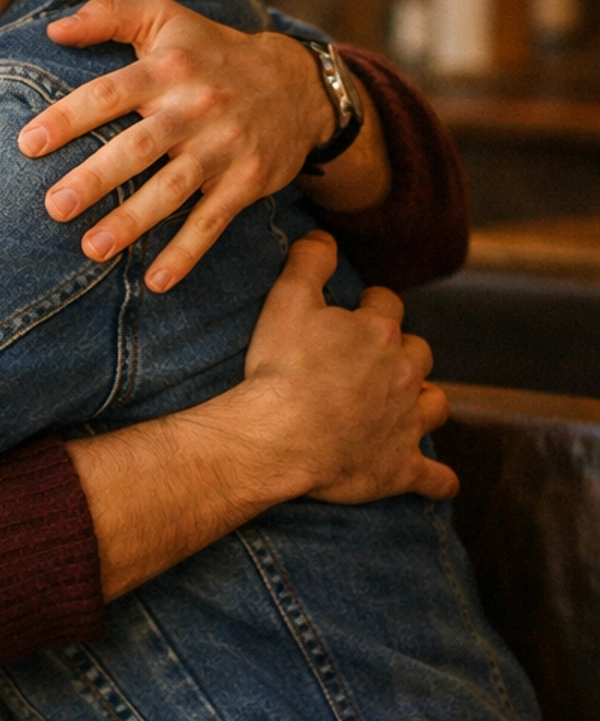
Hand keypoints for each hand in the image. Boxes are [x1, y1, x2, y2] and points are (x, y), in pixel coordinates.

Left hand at [17, 0, 342, 292]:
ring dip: (133, 221)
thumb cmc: (213, 52)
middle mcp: (195, 107)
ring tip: (92, 249)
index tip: (29, 144)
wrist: (299, 85)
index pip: (111, 92)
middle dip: (97, 177)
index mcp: (167, 69)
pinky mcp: (246, 180)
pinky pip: (213, 221)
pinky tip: (156, 282)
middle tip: (55, 206)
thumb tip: (53, 31)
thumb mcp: (167, 19)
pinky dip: (187, 253)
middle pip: (140, 146)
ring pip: (173, 188)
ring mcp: (223, 146)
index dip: (69, 116)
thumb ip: (109, 16)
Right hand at [242, 231, 455, 504]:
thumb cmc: (281, 368)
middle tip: (371, 362)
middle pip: (418, 353)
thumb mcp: (286, 299)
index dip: (370, 307)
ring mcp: (405, 422)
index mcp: (379, 332)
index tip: (353, 314)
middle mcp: (403, 374)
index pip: (387, 306)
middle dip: (402, 352)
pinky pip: (433, 477)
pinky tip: (439, 483)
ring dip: (426, 402)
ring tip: (408, 405)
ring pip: (435, 405)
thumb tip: (324, 237)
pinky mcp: (399, 467)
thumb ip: (309, 261)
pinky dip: (438, 480)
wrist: (280, 436)